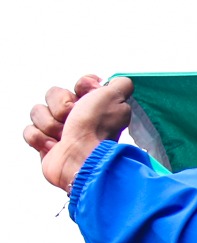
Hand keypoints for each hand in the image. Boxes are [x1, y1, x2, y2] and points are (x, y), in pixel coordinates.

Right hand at [22, 75, 134, 192]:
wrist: (81, 160)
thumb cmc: (96, 129)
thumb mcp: (115, 98)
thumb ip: (121, 85)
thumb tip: (119, 82)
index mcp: (96, 107)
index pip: (81, 84)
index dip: (81, 86)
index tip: (86, 94)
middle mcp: (79, 119)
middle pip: (54, 94)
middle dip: (60, 105)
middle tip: (72, 118)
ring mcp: (60, 132)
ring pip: (39, 111)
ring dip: (49, 123)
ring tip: (63, 136)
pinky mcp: (45, 145)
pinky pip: (30, 131)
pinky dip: (39, 138)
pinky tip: (53, 146)